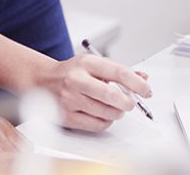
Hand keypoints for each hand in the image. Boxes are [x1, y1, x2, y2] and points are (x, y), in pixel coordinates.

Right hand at [37, 54, 152, 131]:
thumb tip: (142, 77)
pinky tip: (102, 114)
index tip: (146, 90)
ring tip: (114, 107)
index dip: (137, 83)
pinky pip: (97, 125)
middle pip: (112, 96)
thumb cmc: (72, 72)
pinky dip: (106, 121)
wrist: (43, 81)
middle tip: (131, 103)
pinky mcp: (67, 117)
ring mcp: (70, 100)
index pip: (118, 72)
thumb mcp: (93, 63)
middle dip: (128, 102)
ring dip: (117, 112)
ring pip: (107, 113)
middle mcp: (77, 80)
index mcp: (86, 63)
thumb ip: (118, 70)